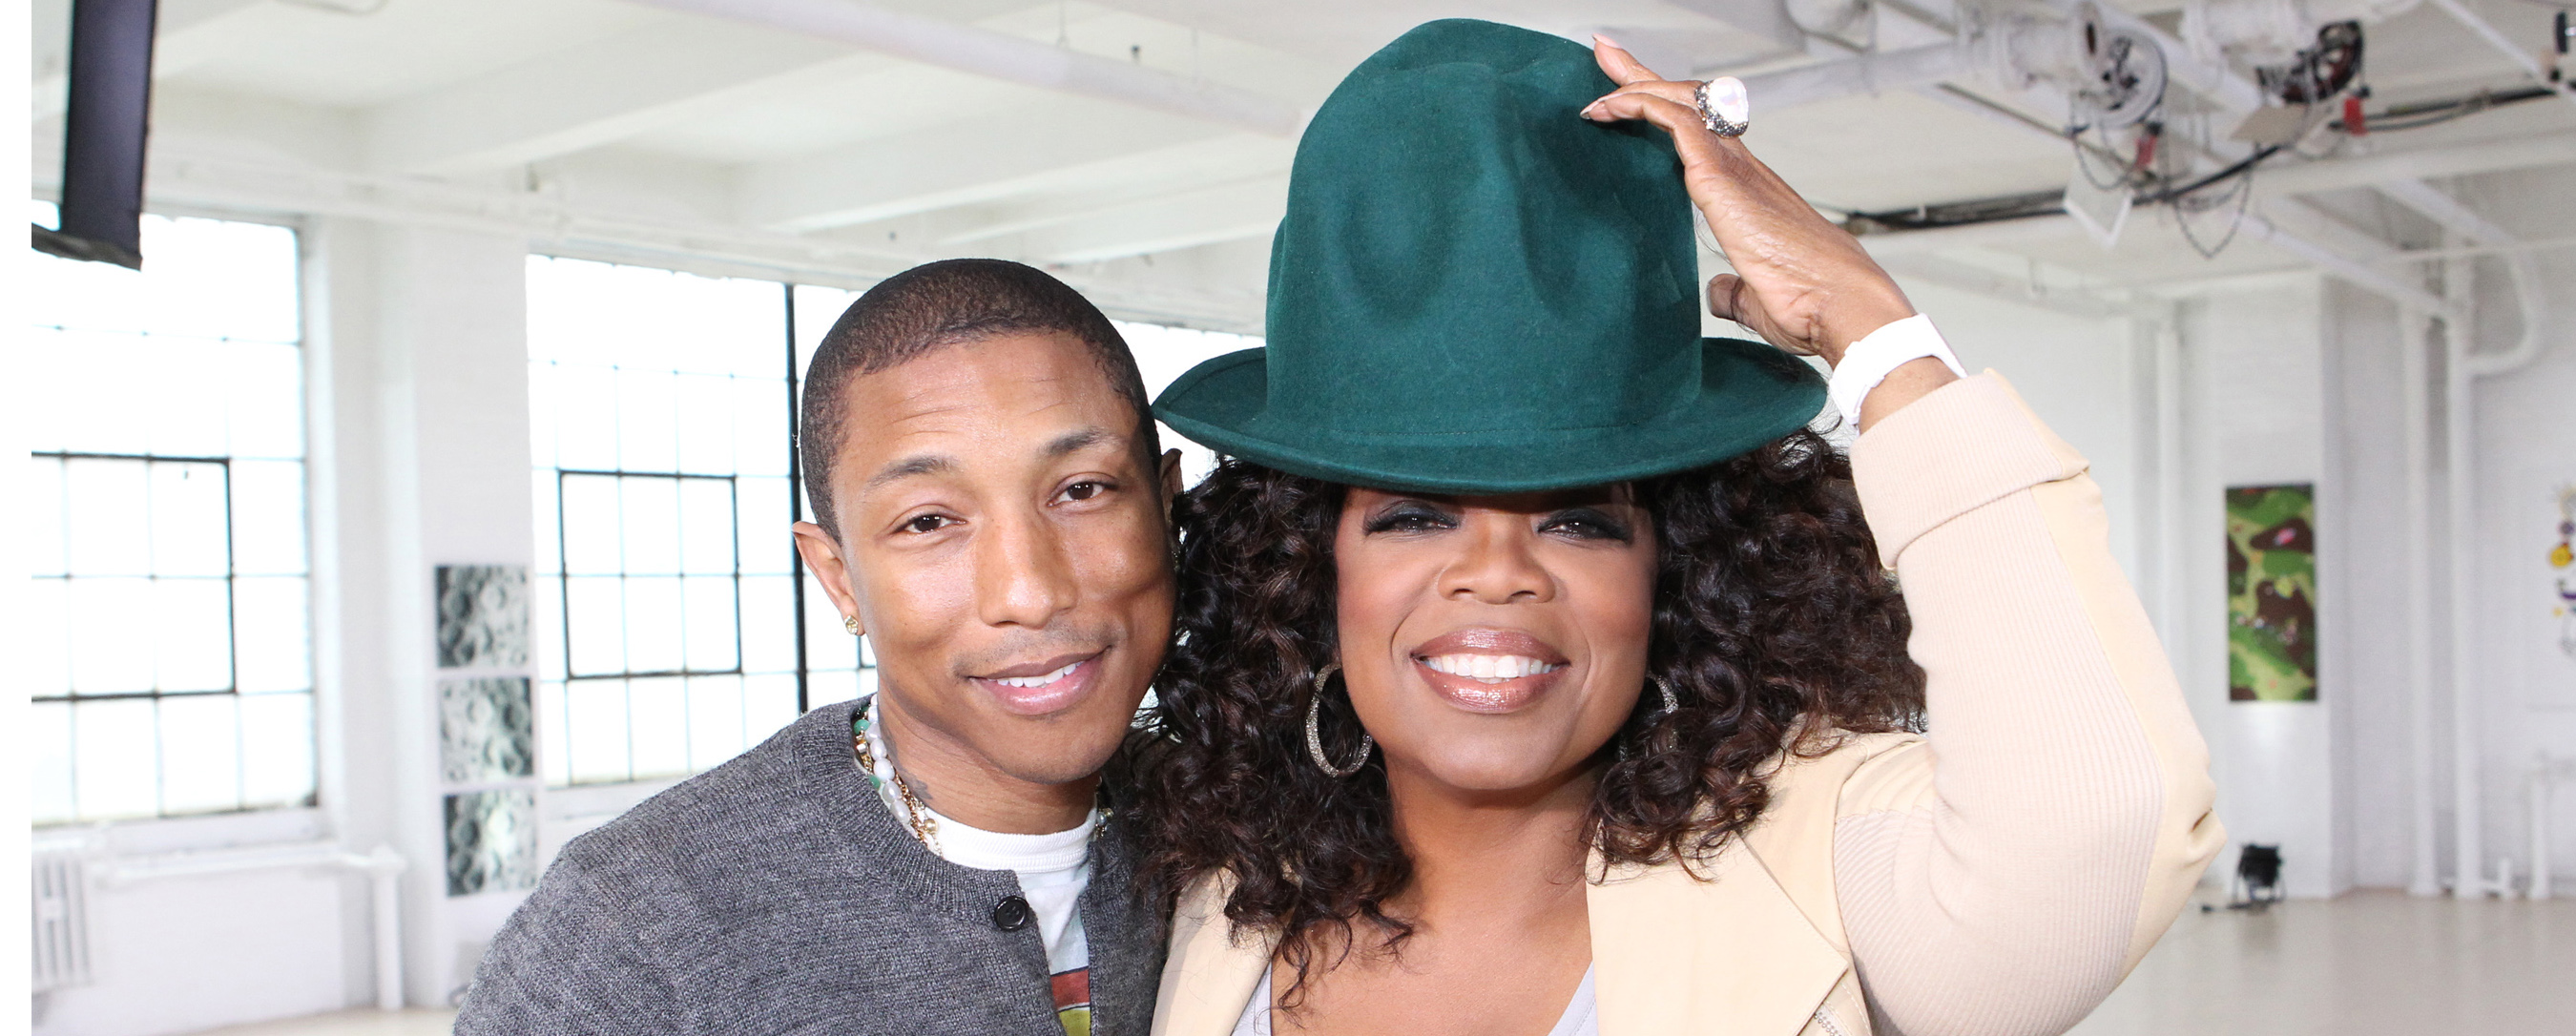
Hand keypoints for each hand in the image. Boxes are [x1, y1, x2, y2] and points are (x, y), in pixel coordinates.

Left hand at [1579, 38, 1915, 365]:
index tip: (1630, 94)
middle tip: (1608, 57)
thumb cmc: (1812, 303)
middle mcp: (1743, 170)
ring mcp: (1734, 169)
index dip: (1667, 109)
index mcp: (1747, 191)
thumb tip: (1719, 293)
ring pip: (1682, 103)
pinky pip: (1679, 123)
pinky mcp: (1722, 179)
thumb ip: (1732, 291)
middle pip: (1689, 105)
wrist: (1841, 307)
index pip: (1702, 135)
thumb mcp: (1756, 298)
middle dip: (1644, 79)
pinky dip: (1642, 105)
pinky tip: (1611, 108)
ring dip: (1636, 86)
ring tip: (1598, 78)